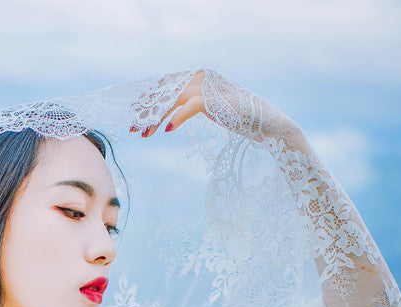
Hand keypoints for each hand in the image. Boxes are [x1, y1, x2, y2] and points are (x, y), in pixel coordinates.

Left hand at [131, 68, 303, 148]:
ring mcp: (209, 87)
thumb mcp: (211, 110)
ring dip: (157, 117)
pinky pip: (190, 106)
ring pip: (173, 99)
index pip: (167, 88)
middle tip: (133, 129)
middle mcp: (201, 78)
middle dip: (147, 111)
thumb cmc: (239, 119)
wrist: (268, 125)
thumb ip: (193, 105)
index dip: (149, 103)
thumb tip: (170, 114)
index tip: (135, 120)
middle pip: (166, 92)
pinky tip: (168, 130)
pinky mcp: (216, 100)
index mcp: (198, 79)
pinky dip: (177, 117)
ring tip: (145, 133)